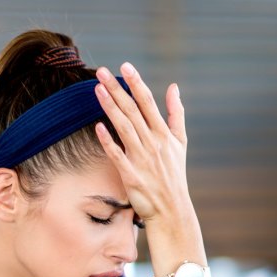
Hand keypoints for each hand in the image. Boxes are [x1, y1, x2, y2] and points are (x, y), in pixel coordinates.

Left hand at [93, 62, 189, 224]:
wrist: (172, 209)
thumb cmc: (174, 175)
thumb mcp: (180, 142)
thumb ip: (176, 113)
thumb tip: (174, 87)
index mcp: (163, 133)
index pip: (148, 102)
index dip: (136, 83)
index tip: (124, 66)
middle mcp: (153, 143)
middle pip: (133, 111)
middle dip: (117, 89)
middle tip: (101, 72)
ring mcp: (142, 159)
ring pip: (124, 128)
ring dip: (110, 108)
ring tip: (97, 90)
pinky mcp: (131, 175)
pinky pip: (117, 155)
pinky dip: (108, 142)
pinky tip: (98, 127)